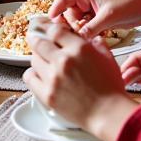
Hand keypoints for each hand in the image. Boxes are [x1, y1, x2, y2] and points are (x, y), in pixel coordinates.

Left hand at [23, 20, 138, 140]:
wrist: (108, 114)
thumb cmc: (111, 89)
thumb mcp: (108, 59)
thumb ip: (97, 44)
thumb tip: (90, 37)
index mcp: (79, 49)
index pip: (54, 30)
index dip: (46, 26)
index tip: (43, 26)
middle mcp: (63, 60)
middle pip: (38, 42)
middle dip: (35, 39)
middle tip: (35, 39)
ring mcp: (53, 78)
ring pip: (33, 59)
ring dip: (37, 57)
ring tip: (42, 60)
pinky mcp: (46, 94)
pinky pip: (29, 77)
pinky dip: (32, 74)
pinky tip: (39, 75)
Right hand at [49, 0, 140, 36]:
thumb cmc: (129, 4)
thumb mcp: (108, 17)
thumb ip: (91, 28)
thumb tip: (77, 40)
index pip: (62, 1)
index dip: (54, 12)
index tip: (50, 25)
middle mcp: (86, 3)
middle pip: (68, 16)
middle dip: (70, 27)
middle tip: (76, 36)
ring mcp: (92, 13)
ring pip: (78, 25)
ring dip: (81, 33)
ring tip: (88, 39)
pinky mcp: (100, 22)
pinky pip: (88, 30)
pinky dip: (89, 36)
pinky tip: (96, 39)